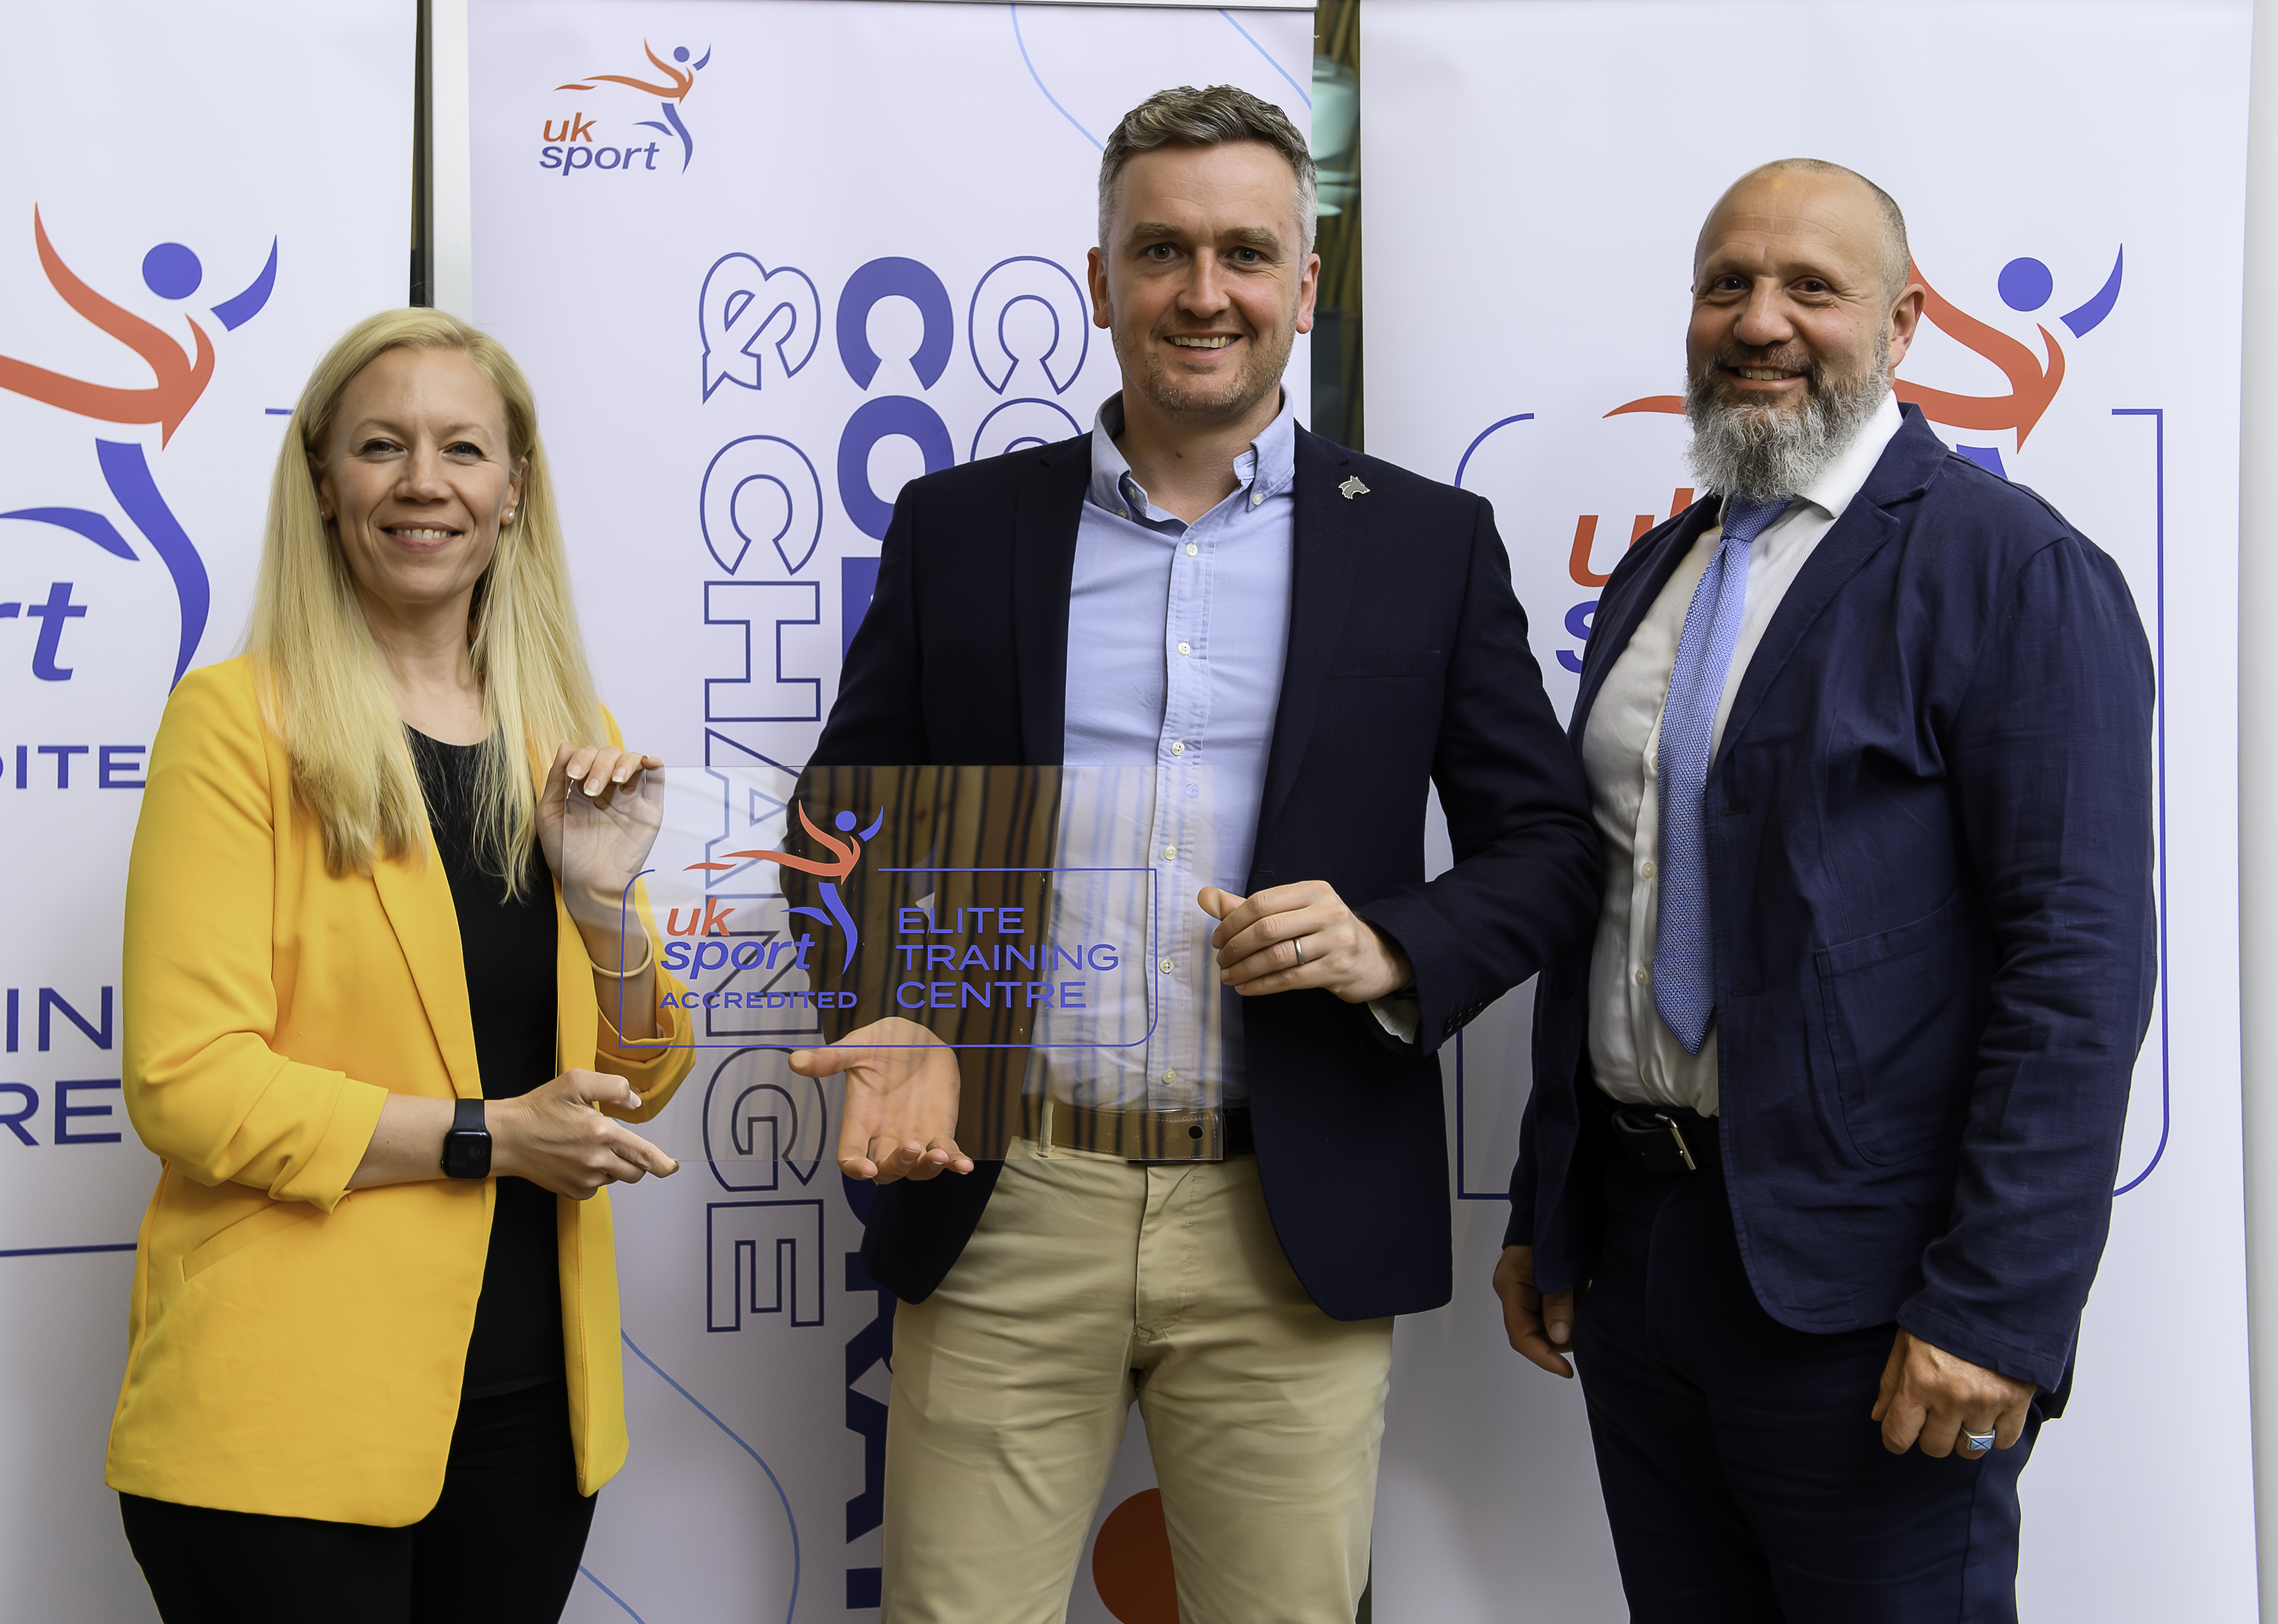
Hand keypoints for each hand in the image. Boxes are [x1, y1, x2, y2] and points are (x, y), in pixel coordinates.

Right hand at [490, 1069, 679, 1200]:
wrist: (507, 1137)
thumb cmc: (539, 1108)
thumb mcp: (576, 1082)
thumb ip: (613, 1087)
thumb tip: (634, 1103)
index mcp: (602, 1134)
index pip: (644, 1155)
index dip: (663, 1163)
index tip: (672, 1166)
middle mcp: (597, 1162)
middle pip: (635, 1172)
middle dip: (635, 1160)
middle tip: (615, 1143)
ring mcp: (584, 1180)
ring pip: (615, 1177)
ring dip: (612, 1165)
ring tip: (586, 1146)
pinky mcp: (573, 1191)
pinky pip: (596, 1186)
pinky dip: (594, 1174)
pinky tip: (576, 1159)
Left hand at [537, 742, 664, 933]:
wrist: (590, 884)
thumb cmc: (566, 854)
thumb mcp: (550, 814)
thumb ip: (555, 780)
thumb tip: (565, 744)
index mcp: (582, 787)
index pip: (587, 756)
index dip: (581, 758)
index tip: (573, 775)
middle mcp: (607, 788)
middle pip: (610, 754)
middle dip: (599, 765)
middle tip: (592, 790)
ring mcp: (629, 797)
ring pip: (633, 760)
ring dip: (623, 763)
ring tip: (614, 782)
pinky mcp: (649, 809)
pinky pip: (657, 779)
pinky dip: (654, 763)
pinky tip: (646, 762)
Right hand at [792, 1017, 974, 1183]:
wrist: (920, 1037)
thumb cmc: (884, 1043)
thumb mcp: (858, 1046)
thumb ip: (831, 1058)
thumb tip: (795, 1061)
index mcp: (860, 1118)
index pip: (850, 1154)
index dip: (855, 1167)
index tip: (865, 1168)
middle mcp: (885, 1134)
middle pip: (884, 1170)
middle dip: (896, 1167)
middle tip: (910, 1148)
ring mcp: (914, 1135)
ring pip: (915, 1170)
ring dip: (925, 1168)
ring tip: (938, 1155)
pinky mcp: (940, 1131)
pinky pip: (947, 1154)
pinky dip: (955, 1162)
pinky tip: (964, 1165)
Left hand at [1199, 881, 1415, 1003]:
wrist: (1373, 957)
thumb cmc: (1324, 932)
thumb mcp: (1293, 911)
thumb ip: (1248, 906)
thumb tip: (1205, 896)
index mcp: (1313, 890)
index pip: (1261, 902)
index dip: (1232, 921)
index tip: (1217, 938)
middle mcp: (1327, 911)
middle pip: (1267, 929)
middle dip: (1236, 947)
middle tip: (1221, 960)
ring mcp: (1336, 940)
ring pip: (1277, 956)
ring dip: (1245, 969)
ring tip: (1229, 977)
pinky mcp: (1338, 969)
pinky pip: (1290, 979)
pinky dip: (1262, 984)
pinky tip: (1246, 988)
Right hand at [1494, 1245, 1583, 1377]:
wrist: (1553, 1205)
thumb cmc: (1551, 1233)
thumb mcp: (1557, 1268)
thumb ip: (1557, 1302)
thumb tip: (1560, 1338)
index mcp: (1510, 1287)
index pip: (1521, 1335)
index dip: (1543, 1357)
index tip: (1567, 1370)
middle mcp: (1513, 1292)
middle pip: (1533, 1332)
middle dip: (1560, 1339)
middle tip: (1588, 1329)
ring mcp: (1524, 1290)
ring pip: (1545, 1323)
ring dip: (1568, 1323)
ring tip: (1586, 1302)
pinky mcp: (1538, 1287)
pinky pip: (1553, 1310)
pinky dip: (1570, 1311)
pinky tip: (1583, 1296)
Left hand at [1870, 1328, 2035, 1456]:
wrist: (1992, 1300)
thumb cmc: (1944, 1320)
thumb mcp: (1906, 1344)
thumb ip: (1891, 1383)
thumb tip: (1879, 1417)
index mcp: (1919, 1382)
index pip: (1898, 1435)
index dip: (1895, 1439)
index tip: (1900, 1434)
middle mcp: (1951, 1398)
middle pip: (1935, 1447)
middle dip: (1931, 1436)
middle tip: (1936, 1416)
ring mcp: (1985, 1402)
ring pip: (1970, 1448)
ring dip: (1964, 1437)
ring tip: (1963, 1414)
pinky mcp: (2016, 1402)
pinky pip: (2003, 1441)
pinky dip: (1996, 1434)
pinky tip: (1989, 1415)